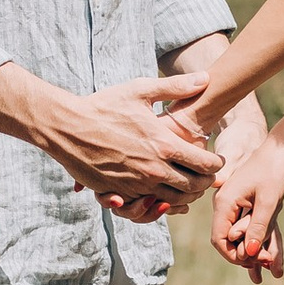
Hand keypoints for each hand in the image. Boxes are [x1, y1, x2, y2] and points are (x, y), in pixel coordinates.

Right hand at [42, 74, 219, 208]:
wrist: (66, 128)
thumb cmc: (103, 105)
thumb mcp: (139, 90)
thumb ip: (175, 87)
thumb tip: (206, 77)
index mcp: (164, 145)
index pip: (204, 164)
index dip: (216, 164)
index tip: (216, 160)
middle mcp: (153, 170)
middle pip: (193, 187)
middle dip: (205, 183)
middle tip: (207, 176)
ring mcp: (136, 185)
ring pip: (173, 201)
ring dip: (185, 196)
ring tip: (188, 185)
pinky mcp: (120, 194)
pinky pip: (148, 207)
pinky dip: (160, 202)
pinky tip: (162, 191)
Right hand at [211, 115, 283, 284]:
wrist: (278, 150)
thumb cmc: (273, 171)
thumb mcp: (268, 201)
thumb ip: (258, 227)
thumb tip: (250, 253)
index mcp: (224, 203)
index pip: (219, 239)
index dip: (233, 256)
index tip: (253, 264)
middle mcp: (224, 206)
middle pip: (228, 240)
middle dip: (246, 255)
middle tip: (268, 265)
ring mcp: (233, 205)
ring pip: (239, 236)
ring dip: (254, 249)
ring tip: (272, 265)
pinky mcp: (243, 205)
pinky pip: (248, 227)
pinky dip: (258, 239)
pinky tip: (273, 253)